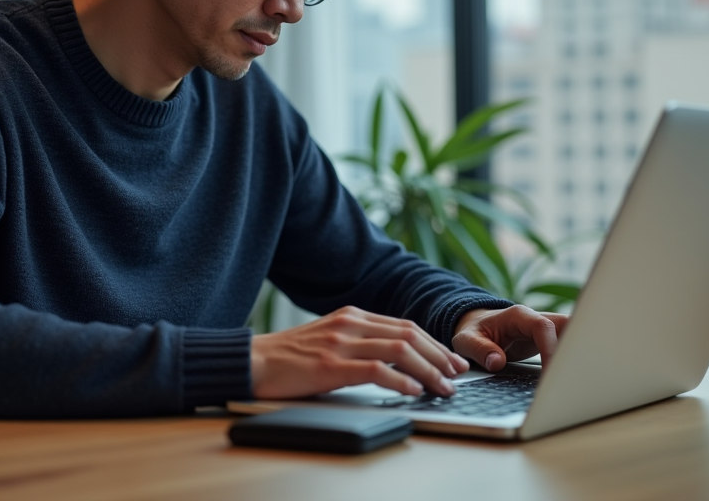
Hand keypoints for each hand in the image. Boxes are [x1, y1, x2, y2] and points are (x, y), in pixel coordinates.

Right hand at [251, 306, 469, 398]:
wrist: (252, 361)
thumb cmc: (288, 357)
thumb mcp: (328, 338)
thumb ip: (357, 341)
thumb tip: (394, 359)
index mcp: (351, 316)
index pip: (404, 325)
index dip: (433, 343)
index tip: (451, 360)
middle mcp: (350, 324)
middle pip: (409, 334)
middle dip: (438, 355)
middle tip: (457, 374)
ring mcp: (341, 343)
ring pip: (399, 350)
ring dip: (428, 370)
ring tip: (443, 388)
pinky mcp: (330, 365)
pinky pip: (376, 370)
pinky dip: (400, 381)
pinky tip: (413, 391)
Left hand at [452, 305, 568, 372]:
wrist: (476, 326)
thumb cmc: (472, 331)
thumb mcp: (466, 340)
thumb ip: (479, 349)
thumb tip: (496, 361)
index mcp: (518, 316)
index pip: (543, 327)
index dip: (550, 349)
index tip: (550, 373)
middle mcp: (535, 319)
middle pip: (567, 326)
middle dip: (575, 348)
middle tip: (575, 376)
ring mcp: (545, 328)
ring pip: (572, 334)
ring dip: (578, 353)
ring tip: (578, 378)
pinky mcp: (549, 339)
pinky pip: (567, 344)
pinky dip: (572, 358)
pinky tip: (573, 377)